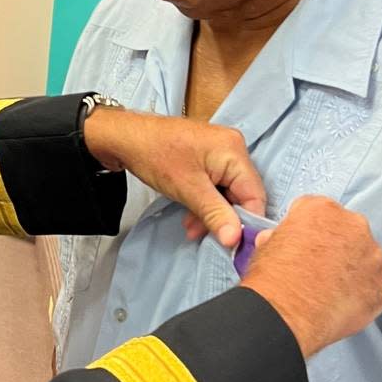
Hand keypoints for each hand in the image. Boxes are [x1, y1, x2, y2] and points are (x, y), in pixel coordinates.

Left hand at [83, 109, 264, 247]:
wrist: (126, 137)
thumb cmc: (156, 157)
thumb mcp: (188, 190)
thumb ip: (216, 214)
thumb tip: (235, 239)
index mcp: (234, 151)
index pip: (254, 194)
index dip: (246, 221)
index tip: (234, 243)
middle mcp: (233, 148)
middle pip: (241, 193)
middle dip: (223, 217)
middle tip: (202, 234)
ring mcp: (220, 151)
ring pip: (226, 191)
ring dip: (211, 212)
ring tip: (190, 227)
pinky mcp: (207, 157)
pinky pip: (215, 184)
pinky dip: (204, 201)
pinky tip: (190, 215)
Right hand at [240, 195, 381, 357]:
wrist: (286, 314)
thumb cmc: (273, 278)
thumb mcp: (266, 246)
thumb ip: (281, 236)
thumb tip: (280, 241)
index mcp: (322, 209)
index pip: (316, 210)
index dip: (305, 229)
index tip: (301, 243)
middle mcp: (354, 225)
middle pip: (346, 230)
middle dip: (334, 244)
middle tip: (316, 266)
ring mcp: (373, 256)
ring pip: (363, 257)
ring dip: (350, 268)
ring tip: (329, 288)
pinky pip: (372, 284)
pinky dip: (359, 291)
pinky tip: (339, 301)